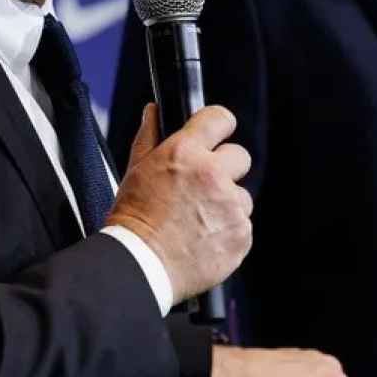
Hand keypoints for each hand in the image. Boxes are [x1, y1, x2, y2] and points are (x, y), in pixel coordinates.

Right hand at [107, 104, 252, 300]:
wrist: (141, 266)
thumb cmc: (134, 221)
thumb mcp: (136, 171)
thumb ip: (149, 137)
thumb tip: (154, 111)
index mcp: (185, 153)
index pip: (220, 118)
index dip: (219, 126)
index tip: (217, 136)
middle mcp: (212, 175)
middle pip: (240, 156)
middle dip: (225, 170)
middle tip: (202, 189)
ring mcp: (230, 206)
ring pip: (242, 196)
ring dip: (227, 205)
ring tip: (198, 221)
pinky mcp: (241, 234)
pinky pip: (243, 225)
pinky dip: (228, 232)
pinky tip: (204, 238)